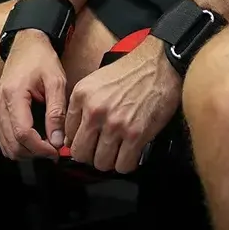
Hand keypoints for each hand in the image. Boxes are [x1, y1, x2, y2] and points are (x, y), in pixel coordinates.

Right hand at [0, 30, 65, 159]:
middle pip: (12, 144)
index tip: (56, 151)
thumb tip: (57, 140)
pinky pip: (4, 138)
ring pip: (6, 146)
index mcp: (13, 95)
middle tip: (54, 151)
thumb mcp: (56, 82)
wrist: (27, 45)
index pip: (23, 133)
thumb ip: (56, 112)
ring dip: (27, 152)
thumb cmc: (42, 60)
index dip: (40, 148)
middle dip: (34, 153)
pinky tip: (36, 140)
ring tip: (47, 146)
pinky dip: (19, 145)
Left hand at [66, 35, 180, 173]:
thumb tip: (73, 136)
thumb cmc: (132, 71)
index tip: (89, 142)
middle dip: (91, 155)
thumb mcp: (97, 81)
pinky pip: (123, 165)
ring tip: (119, 151)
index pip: (67, 134)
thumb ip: (82, 106)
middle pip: (81, 154)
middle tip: (103, 150)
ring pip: (101, 163)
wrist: (160, 64)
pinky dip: (127, 163)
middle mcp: (95, 110)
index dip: (79, 140)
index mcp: (82, 95)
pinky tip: (132, 152)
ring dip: (111, 161)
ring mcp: (115, 124)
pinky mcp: (136, 134)